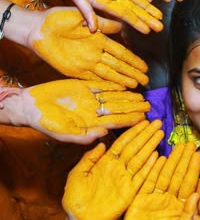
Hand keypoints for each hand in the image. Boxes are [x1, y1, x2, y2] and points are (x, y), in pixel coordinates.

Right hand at [23, 79, 150, 142]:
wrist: (30, 106)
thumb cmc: (46, 124)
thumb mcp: (65, 133)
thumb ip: (84, 136)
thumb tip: (104, 135)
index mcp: (92, 123)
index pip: (116, 121)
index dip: (130, 119)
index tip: (144, 118)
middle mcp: (94, 111)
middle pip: (119, 108)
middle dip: (134, 107)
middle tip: (149, 105)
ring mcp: (90, 98)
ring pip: (114, 97)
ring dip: (128, 96)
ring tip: (142, 96)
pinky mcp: (83, 86)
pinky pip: (102, 85)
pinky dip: (113, 84)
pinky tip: (125, 84)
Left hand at [29, 8, 148, 87]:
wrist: (36, 29)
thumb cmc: (56, 18)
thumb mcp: (81, 15)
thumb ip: (102, 23)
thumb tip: (122, 26)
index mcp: (99, 39)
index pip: (121, 52)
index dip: (133, 60)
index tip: (145, 67)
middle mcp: (96, 52)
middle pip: (118, 65)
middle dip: (132, 73)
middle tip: (146, 80)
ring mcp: (86, 62)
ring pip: (109, 73)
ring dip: (122, 80)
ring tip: (135, 86)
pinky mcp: (75, 70)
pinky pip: (93, 78)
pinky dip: (104, 84)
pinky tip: (115, 88)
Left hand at [62, 120, 163, 219]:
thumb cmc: (75, 198)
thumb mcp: (77, 174)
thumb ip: (89, 159)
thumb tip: (101, 143)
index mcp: (105, 162)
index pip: (122, 143)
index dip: (133, 131)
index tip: (143, 121)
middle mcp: (118, 168)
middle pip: (135, 147)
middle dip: (146, 134)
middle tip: (157, 122)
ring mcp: (125, 179)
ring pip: (140, 159)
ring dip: (150, 146)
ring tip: (160, 133)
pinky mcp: (129, 192)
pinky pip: (141, 177)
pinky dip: (150, 167)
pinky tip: (157, 156)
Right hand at [119, 143, 199, 219]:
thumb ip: (189, 216)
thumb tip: (197, 195)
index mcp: (181, 207)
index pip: (189, 183)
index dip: (193, 169)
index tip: (197, 155)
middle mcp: (170, 199)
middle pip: (177, 175)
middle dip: (183, 159)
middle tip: (189, 144)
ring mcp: (155, 198)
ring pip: (164, 175)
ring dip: (171, 161)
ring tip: (176, 146)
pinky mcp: (141, 198)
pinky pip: (148, 181)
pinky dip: (152, 169)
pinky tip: (158, 157)